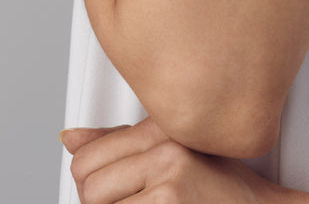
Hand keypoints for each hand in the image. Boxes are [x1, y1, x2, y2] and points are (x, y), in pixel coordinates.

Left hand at [61, 118, 299, 203]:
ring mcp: (169, 176)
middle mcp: (168, 145)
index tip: (116, 189)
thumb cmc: (223, 194)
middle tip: (138, 203)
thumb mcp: (178, 157)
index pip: (87, 156)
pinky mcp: (169, 200)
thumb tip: (69, 138)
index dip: (92, 183)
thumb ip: (121, 145)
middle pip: (87, 184)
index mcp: (167, 127)